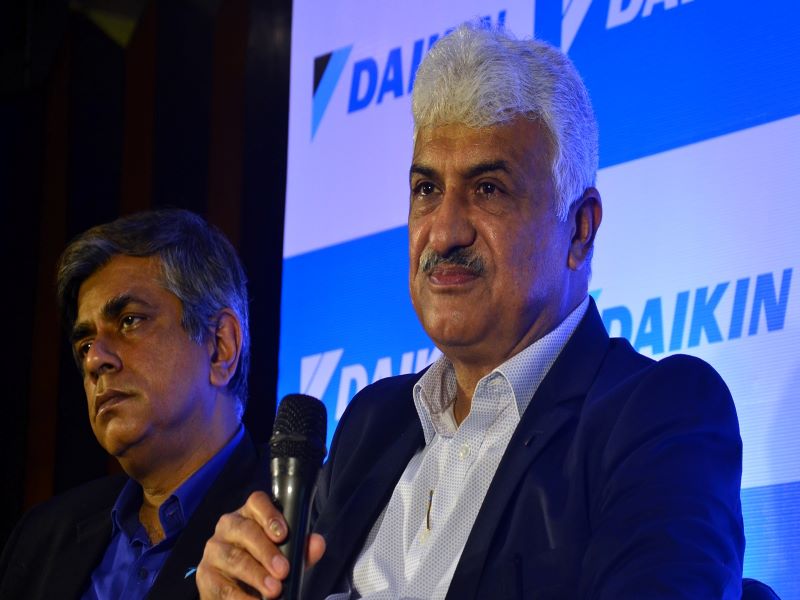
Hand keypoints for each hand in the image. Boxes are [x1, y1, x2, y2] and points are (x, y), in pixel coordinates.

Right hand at [196, 491, 325, 598]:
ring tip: (274, 590)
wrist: (239, 591)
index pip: (257, 502)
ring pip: (233, 558)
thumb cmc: (265, 564)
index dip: (269, 515)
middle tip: (284, 571)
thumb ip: (302, 549)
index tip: (283, 534)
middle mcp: (228, 526)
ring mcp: (214, 550)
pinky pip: (222, 586)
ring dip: (256, 575)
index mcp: (249, 514)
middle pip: (245, 531)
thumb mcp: (286, 556)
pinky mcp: (205, 575)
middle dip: (267, 552)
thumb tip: (317, 543)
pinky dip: (241, 597)